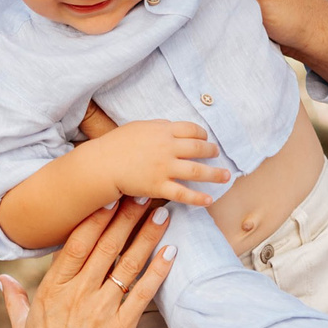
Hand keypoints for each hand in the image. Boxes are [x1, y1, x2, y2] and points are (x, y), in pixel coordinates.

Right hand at [0, 201, 171, 327]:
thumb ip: (13, 299)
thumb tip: (3, 279)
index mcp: (52, 290)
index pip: (76, 244)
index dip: (95, 218)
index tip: (109, 196)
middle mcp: (76, 295)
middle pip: (105, 246)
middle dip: (126, 216)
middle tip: (143, 192)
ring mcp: (100, 311)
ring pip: (126, 265)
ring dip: (146, 236)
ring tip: (161, 212)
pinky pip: (142, 293)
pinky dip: (157, 270)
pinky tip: (170, 251)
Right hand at [86, 118, 229, 207]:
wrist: (102, 164)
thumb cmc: (116, 144)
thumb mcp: (139, 127)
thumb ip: (158, 127)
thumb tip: (172, 127)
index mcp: (163, 131)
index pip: (191, 130)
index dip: (202, 134)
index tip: (205, 138)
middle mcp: (167, 148)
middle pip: (198, 148)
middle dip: (211, 151)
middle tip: (217, 154)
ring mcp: (164, 168)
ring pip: (197, 171)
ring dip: (215, 174)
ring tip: (225, 176)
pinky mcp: (159, 186)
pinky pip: (183, 193)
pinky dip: (198, 198)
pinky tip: (209, 200)